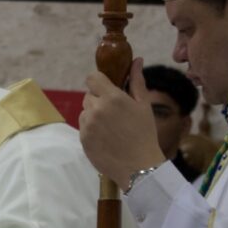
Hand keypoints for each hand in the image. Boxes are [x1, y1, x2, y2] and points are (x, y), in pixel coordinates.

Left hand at [79, 57, 164, 189]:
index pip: (92, 78)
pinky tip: (106, 138)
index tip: (106, 88)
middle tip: (114, 113)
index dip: (98, 81)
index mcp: (112, 97)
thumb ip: (137, 81)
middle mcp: (96, 109)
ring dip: (94, 115)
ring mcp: (87, 125)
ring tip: (111, 128)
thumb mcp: (144, 105)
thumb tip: (136, 60)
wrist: (139, 167)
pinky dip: (91, 130)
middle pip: (88, 95)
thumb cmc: (145, 134)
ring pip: (85, 112)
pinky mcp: (83, 139)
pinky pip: (83, 127)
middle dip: (99, 100)